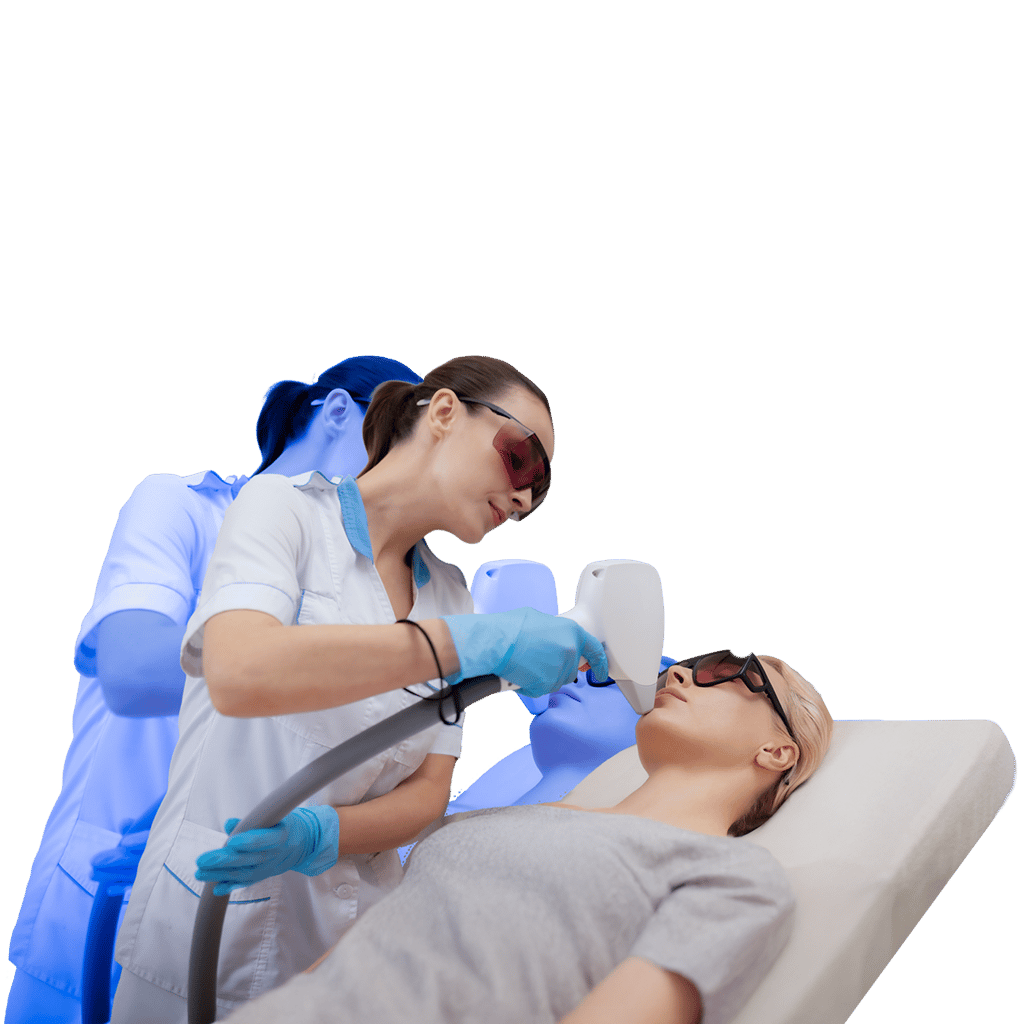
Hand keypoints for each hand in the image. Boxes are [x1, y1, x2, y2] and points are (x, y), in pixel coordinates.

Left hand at [195, 805, 339, 894]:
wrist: (303, 844)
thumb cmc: (285, 825)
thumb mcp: (275, 818)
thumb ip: (250, 822)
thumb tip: (228, 824)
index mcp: (280, 837)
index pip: (263, 840)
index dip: (247, 841)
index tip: (230, 841)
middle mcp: (274, 856)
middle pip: (247, 860)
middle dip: (223, 861)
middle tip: (202, 860)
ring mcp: (267, 869)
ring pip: (242, 873)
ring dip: (219, 875)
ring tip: (199, 873)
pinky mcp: (262, 876)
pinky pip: (245, 883)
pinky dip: (230, 887)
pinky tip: (216, 889)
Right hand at [441, 608, 608, 697]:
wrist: (496, 642)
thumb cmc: (512, 627)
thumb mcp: (540, 619)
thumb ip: (556, 631)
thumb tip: (554, 638)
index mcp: (571, 632)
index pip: (594, 650)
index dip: (599, 663)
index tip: (600, 671)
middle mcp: (570, 651)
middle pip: (571, 669)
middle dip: (558, 667)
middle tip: (538, 660)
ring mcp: (559, 670)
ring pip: (557, 680)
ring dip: (545, 676)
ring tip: (527, 664)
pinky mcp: (546, 685)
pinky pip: (542, 689)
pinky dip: (532, 685)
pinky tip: (521, 673)